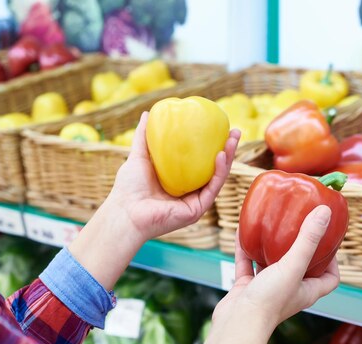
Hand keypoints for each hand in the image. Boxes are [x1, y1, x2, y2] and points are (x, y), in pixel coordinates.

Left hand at [69, 112, 238, 290]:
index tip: (220, 127)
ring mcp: (195, 201)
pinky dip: (219, 172)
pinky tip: (221, 156)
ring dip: (228, 158)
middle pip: (214, 169)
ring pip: (218, 178)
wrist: (125, 212)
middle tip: (235, 132)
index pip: (201, 161)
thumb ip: (144, 137)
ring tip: (232, 140)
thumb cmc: (128, 188)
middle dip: (228, 150)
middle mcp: (190, 191)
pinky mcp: (197, 210)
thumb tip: (148, 113)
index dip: (212, 145)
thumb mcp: (139, 156)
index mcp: (180, 181)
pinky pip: (212, 189)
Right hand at [215, 205, 339, 328]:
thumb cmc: (270, 302)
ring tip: (271, 226)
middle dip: (300, 248)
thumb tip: (325, 213)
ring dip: (271, 247)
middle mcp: (290, 290)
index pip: (330, 278)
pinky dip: (246, 250)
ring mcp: (268, 290)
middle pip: (301, 268)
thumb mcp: (293, 266)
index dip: (333, 261)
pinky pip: (248, 265)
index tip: (329, 241)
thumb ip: (308, 240)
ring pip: (272, 265)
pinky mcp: (248, 288)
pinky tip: (242, 232)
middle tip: (298, 226)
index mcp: (307, 290)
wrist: (237, 324)